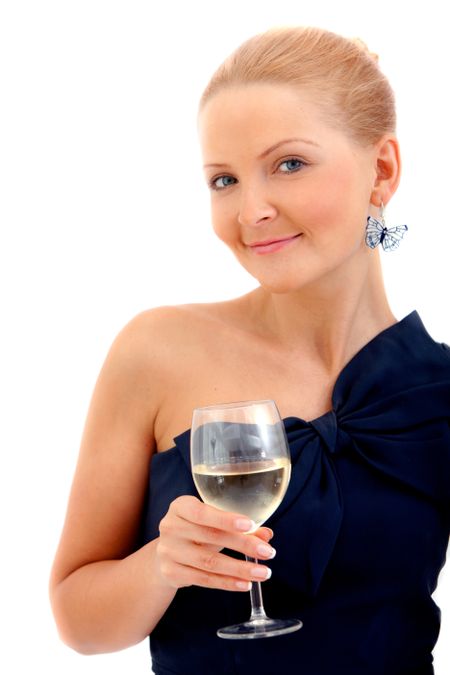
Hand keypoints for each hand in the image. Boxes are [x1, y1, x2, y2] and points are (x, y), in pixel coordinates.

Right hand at [155, 495, 275, 591]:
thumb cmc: (196, 531)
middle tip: (268, 552)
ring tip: (263, 573)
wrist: (166, 553)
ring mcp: (169, 551)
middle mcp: (171, 527)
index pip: (202, 512)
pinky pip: (204, 579)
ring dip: (240, 569)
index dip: (226, 519)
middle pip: (211, 537)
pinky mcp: (171, 572)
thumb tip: (267, 535)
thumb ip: (239, 526)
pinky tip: (245, 584)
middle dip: (243, 545)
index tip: (250, 525)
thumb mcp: (212, 523)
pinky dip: (227, 583)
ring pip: (209, 562)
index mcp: (180, 507)